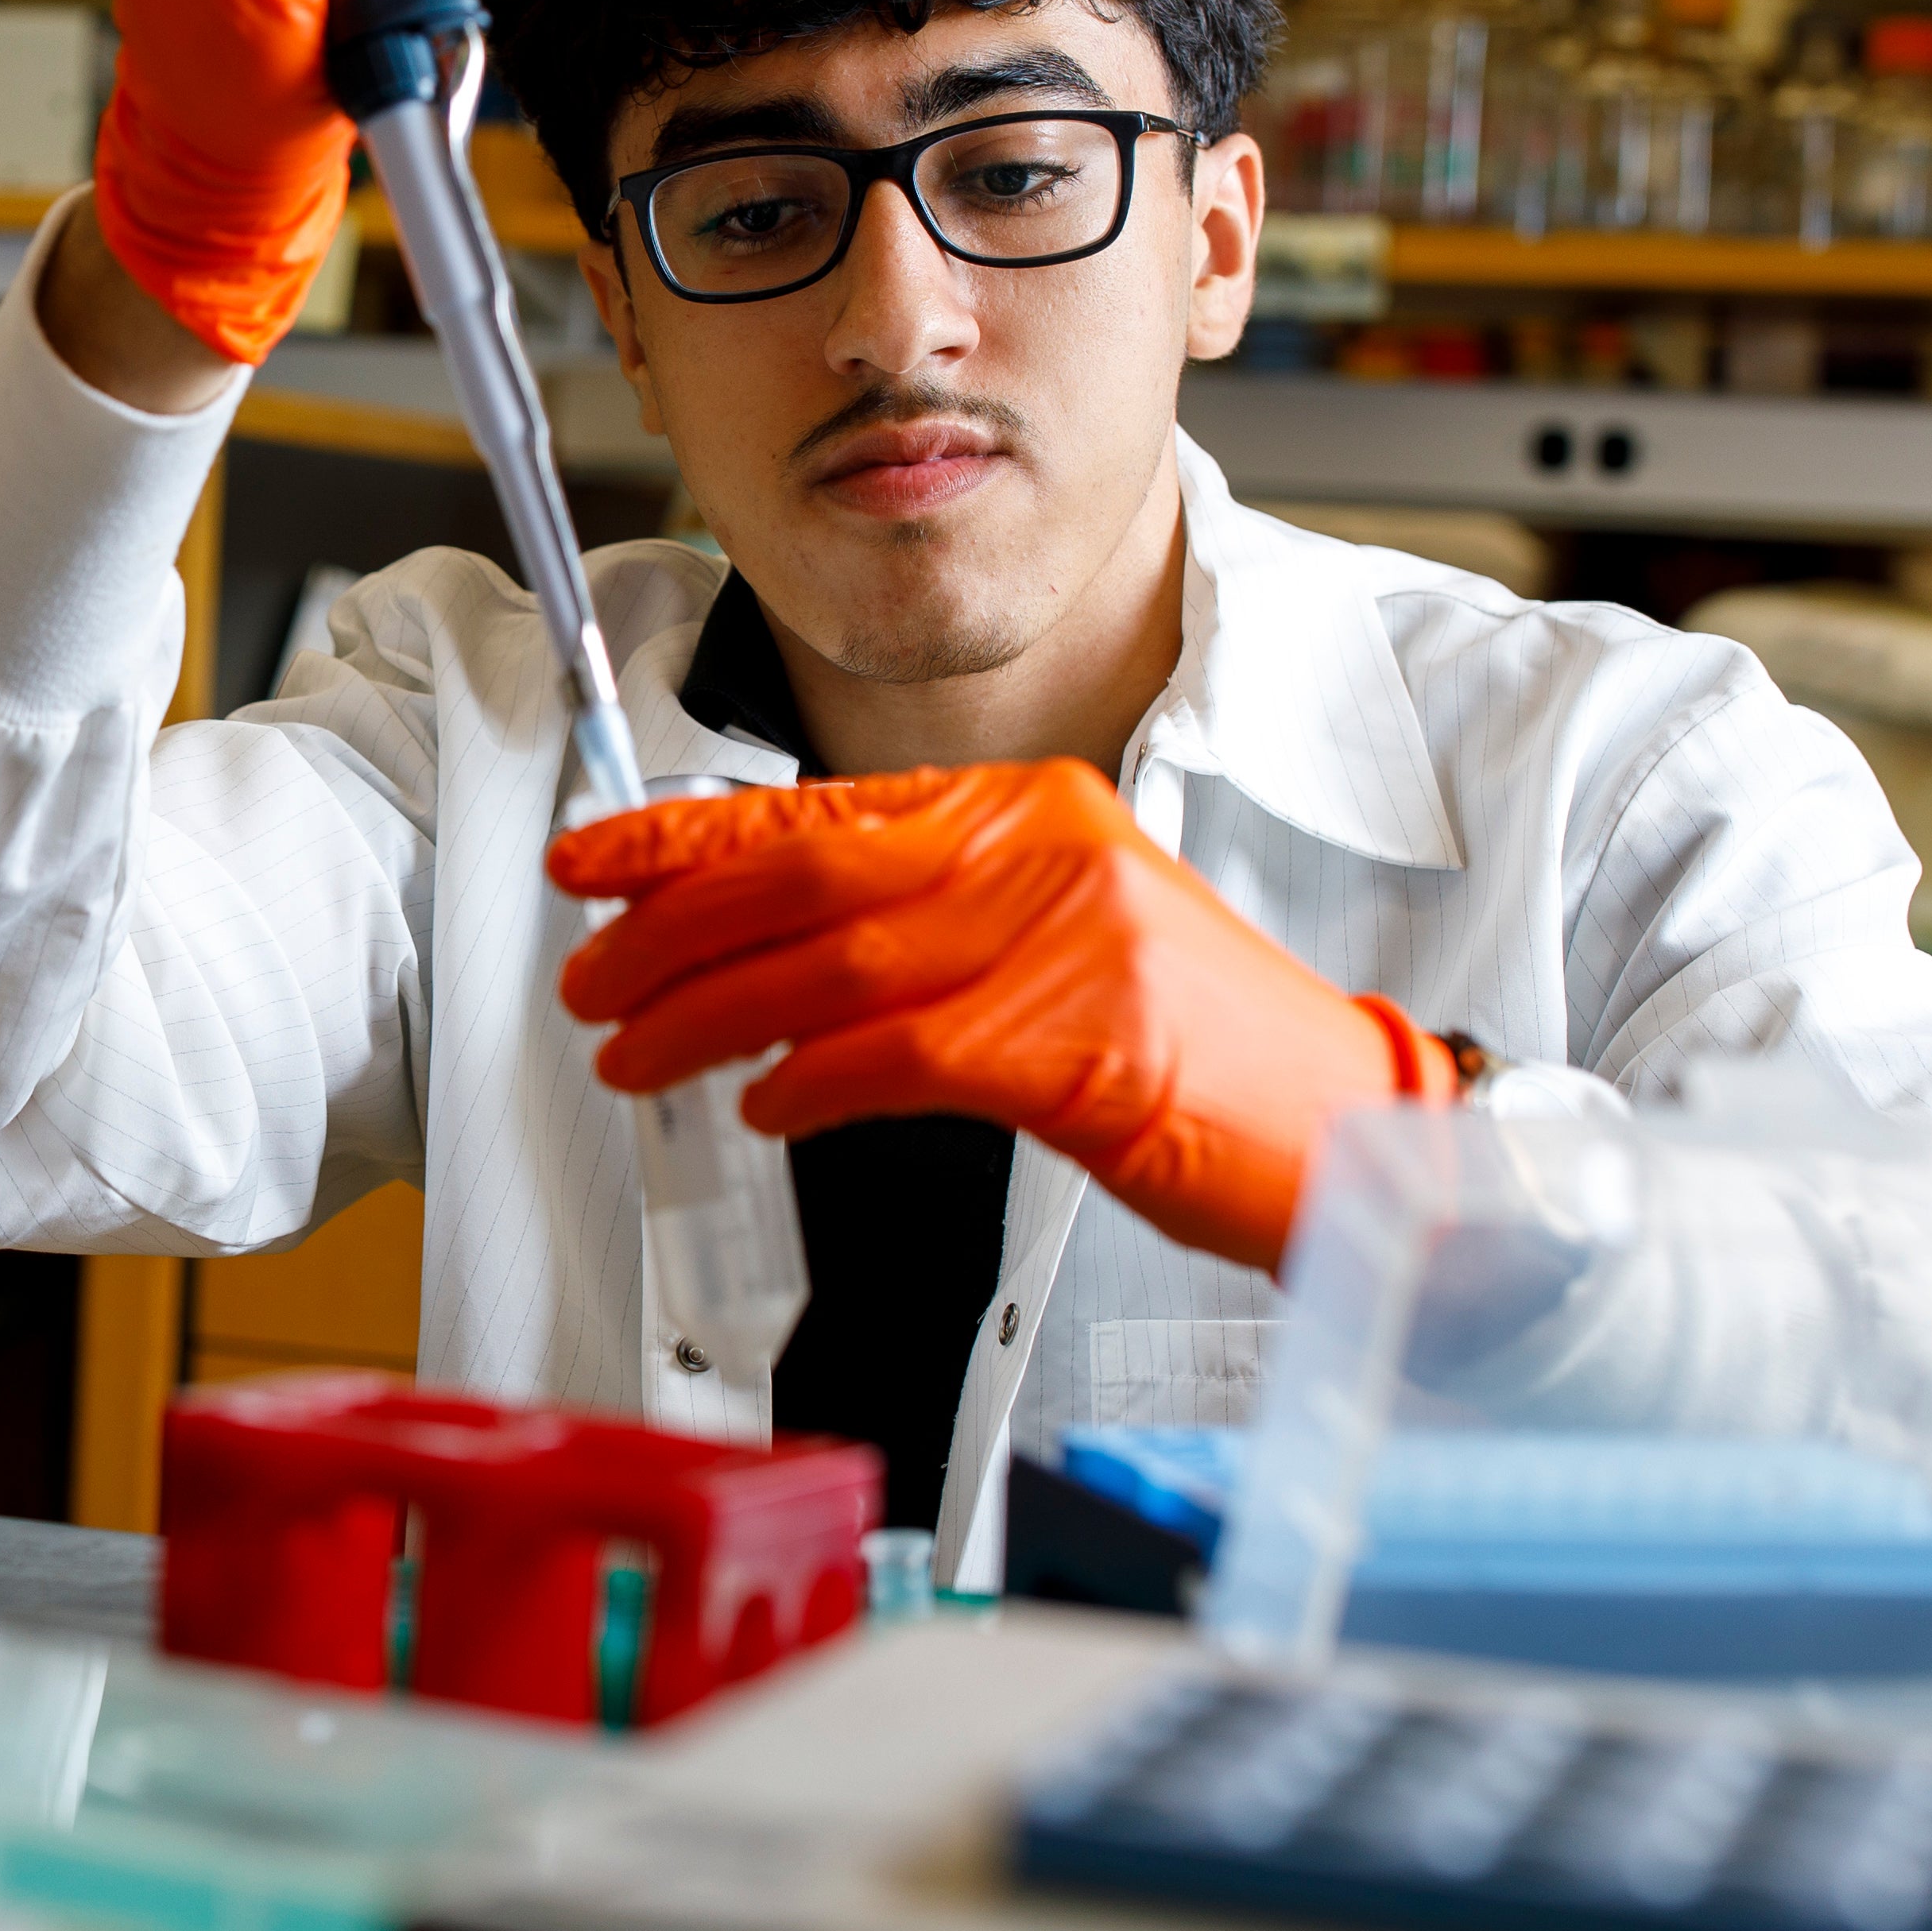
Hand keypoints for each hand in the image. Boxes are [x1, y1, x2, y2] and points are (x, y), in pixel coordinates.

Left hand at [546, 760, 1459, 1271]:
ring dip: (708, 1018)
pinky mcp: (1085, 1044)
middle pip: (807, 872)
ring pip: (833, 965)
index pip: (821, 805)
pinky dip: (814, 1083)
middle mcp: (1045, 852)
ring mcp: (1071, 943)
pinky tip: (765, 1111)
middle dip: (670, 927)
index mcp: (1029, 811)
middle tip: (588, 980)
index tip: (591, 862)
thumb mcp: (1057, 945)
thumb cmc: (1196, 1053)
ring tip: (635, 1057)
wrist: (1343, 1125)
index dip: (684, 837)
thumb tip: (759, 941)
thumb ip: (927, 921)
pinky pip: (904, 1055)